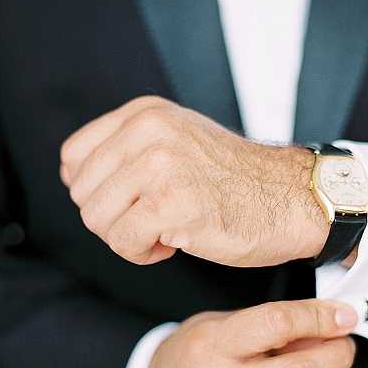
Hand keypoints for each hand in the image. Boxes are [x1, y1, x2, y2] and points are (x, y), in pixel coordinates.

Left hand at [60, 95, 327, 265]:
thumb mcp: (179, 140)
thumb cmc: (237, 181)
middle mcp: (148, 130)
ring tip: (167, 229)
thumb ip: (128, 149)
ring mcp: (160, 164)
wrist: (293, 198)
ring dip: (128, 238)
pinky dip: (143, 253)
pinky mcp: (171, 202)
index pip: (74, 157)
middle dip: (113, 218)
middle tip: (154, 219)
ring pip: (96, 219)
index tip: (132, 202)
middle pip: (82, 193)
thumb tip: (74, 178)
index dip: (96, 191)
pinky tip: (174, 243)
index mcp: (145, 113)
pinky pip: (122, 241)